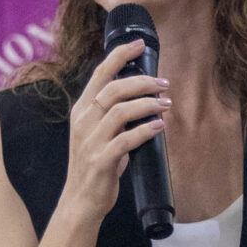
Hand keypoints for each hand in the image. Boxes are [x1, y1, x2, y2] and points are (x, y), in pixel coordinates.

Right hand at [61, 41, 171, 224]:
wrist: (80, 201)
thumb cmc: (95, 166)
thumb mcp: (99, 134)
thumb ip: (114, 117)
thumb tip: (143, 101)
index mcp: (82, 110)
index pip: (100, 73)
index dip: (120, 55)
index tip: (139, 44)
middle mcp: (83, 121)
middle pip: (114, 88)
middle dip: (143, 81)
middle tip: (165, 84)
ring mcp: (90, 140)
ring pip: (121, 110)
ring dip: (148, 104)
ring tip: (166, 104)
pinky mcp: (101, 160)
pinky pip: (126, 139)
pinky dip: (145, 130)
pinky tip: (159, 126)